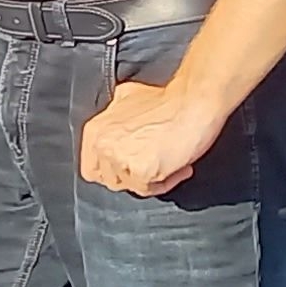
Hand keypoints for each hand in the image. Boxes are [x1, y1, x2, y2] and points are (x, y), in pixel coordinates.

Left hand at [80, 78, 226, 197]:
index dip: (114, 170)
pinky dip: (167, 181)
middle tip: (155, 163)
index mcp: (95, 130)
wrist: (194, 104)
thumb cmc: (168, 102)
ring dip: (153, 179)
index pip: (91, 168)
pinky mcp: (140, 172)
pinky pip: (150, 189)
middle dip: (134, 175)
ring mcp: (119, 160)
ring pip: (131, 186)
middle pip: (111, 180)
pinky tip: (179, 166)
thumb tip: (117, 120)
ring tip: (171, 161)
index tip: (131, 166)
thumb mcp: (129, 97)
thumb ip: (115, 113)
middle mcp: (102, 145)